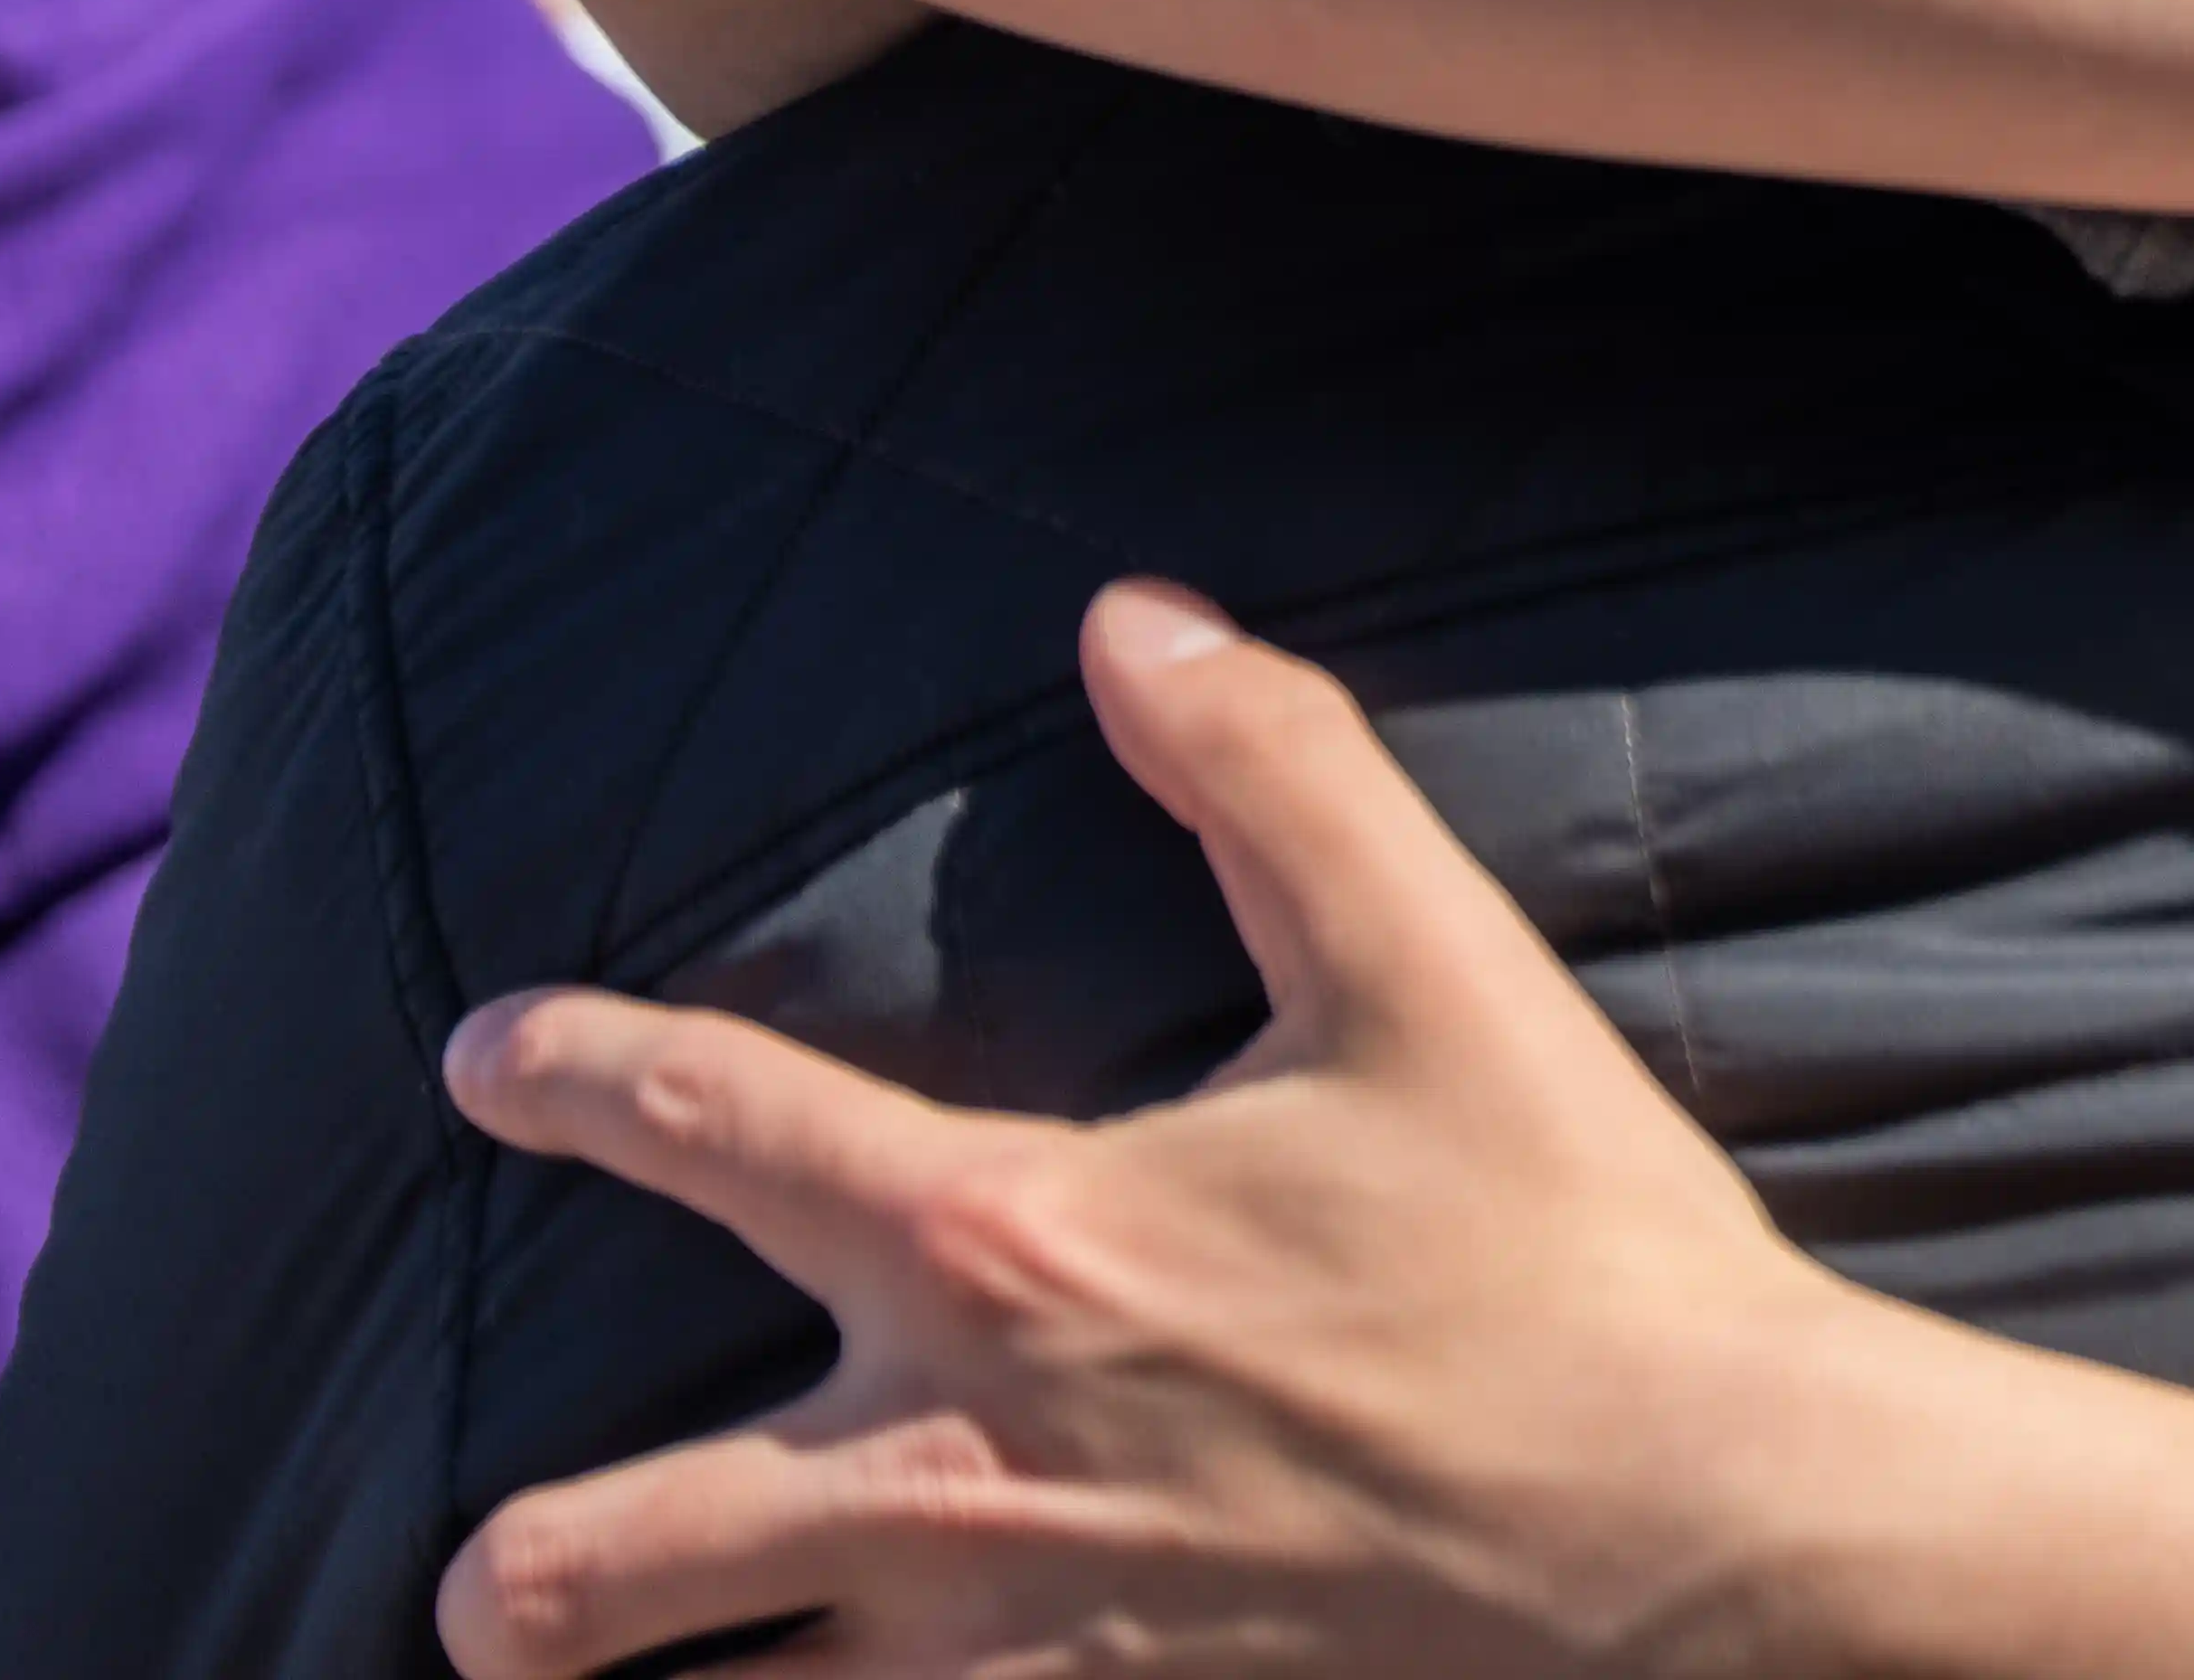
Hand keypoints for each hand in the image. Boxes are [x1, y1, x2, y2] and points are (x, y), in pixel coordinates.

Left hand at [432, 582, 1918, 1679]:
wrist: (1704, 1527)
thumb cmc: (1569, 1248)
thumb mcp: (1436, 970)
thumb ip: (1276, 773)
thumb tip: (1132, 617)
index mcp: (1008, 1248)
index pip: (707, 1131)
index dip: (572, 1076)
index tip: (489, 1058)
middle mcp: (945, 1471)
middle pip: (584, 1564)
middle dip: (503, 1577)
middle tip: (501, 1567)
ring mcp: (1003, 1653)